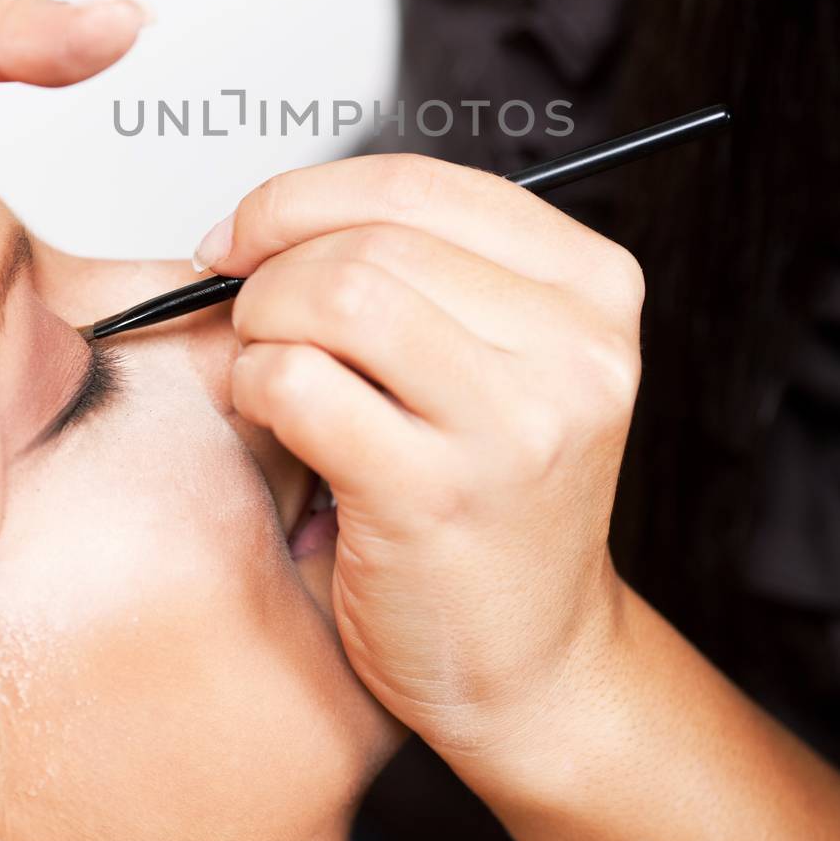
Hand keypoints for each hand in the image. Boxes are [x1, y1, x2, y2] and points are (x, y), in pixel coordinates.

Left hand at [194, 152, 644, 779]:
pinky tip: (270, 417)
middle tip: (247, 311)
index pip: (421, 181)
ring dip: (263, 320)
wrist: (532, 659)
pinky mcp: (439, 496)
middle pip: (371, 237)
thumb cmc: (494, 498)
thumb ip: (426, 268)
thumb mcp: (506, 358)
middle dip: (273, 264)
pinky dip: (254, 386)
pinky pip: (300, 383)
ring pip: (336, 293)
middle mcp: (575, 347)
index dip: (305, 195)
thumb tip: (275, 215)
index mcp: (592, 286)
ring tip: (266, 364)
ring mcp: (515, 423)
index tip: (248, 232)